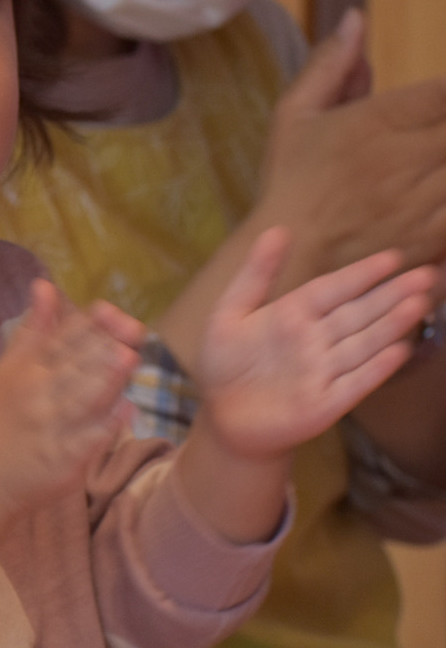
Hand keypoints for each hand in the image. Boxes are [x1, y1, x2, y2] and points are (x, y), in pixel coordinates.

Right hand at [0, 281, 143, 518]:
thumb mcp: (8, 368)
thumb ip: (34, 329)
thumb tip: (45, 284)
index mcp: (25, 368)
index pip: (61, 338)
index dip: (89, 323)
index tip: (111, 312)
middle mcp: (36, 394)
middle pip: (75, 363)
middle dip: (104, 345)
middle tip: (134, 331)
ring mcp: (49, 427)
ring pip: (83, 397)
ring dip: (108, 377)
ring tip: (130, 358)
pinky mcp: (61, 460)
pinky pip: (87, 439)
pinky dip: (106, 424)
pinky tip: (126, 410)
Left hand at [197, 227, 437, 461]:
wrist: (223, 417)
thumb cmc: (225, 364)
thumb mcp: (230, 314)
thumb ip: (256, 275)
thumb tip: (278, 230)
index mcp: (293, 315)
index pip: (333, 289)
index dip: (361, 274)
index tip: (393, 256)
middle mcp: (315, 340)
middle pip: (359, 313)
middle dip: (392, 294)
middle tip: (427, 275)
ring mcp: (324, 371)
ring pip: (364, 343)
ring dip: (392, 324)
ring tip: (419, 302)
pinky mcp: (326, 403)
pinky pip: (355, 382)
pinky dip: (376, 367)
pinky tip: (400, 349)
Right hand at [260, 10, 445, 287]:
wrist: (289, 258)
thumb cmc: (291, 181)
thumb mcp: (295, 116)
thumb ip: (330, 66)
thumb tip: (356, 17)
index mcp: (376, 123)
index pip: (443, 92)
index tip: (440, 99)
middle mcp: (406, 158)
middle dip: (445, 124)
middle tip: (430, 134)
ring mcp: (424, 201)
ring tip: (433, 158)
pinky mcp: (432, 237)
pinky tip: (437, 185)